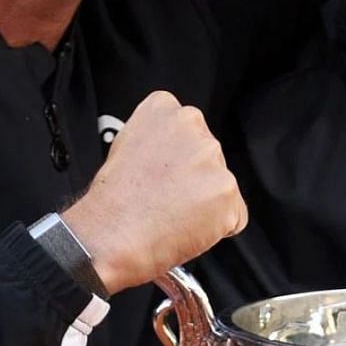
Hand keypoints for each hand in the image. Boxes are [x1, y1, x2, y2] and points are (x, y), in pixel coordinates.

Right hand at [60, 91, 245, 294]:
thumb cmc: (112, 202)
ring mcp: (212, 158)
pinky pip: (234, 216)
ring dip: (206, 203)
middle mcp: (192, 125)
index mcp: (164, 109)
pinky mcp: (227, 191)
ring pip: (222, 185)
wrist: (110, 236)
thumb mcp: (125, 147)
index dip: (175, 158)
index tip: (161, 172)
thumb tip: (175, 155)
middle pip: (209, 156)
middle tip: (165, 198)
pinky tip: (187, 227)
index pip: (188, 129)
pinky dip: (217, 228)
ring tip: (172, 214)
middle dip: (194, 179)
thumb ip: (159, 141)